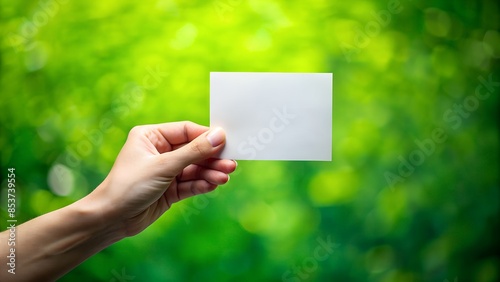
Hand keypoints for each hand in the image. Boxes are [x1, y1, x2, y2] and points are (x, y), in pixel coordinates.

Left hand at [89, 121, 236, 236]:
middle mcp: (159, 151)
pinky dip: (202, 184)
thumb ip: (194, 152)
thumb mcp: (164, 166)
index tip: (227, 142)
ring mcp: (165, 171)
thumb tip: (219, 136)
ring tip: (225, 177)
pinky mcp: (169, 190)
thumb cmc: (129, 186)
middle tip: (231, 164)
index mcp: (151, 136)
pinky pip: (190, 184)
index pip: (186, 131)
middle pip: (193, 151)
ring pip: (194, 169)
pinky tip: (214, 184)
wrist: (111, 219)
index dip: (207, 137)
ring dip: (209, 173)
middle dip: (211, 159)